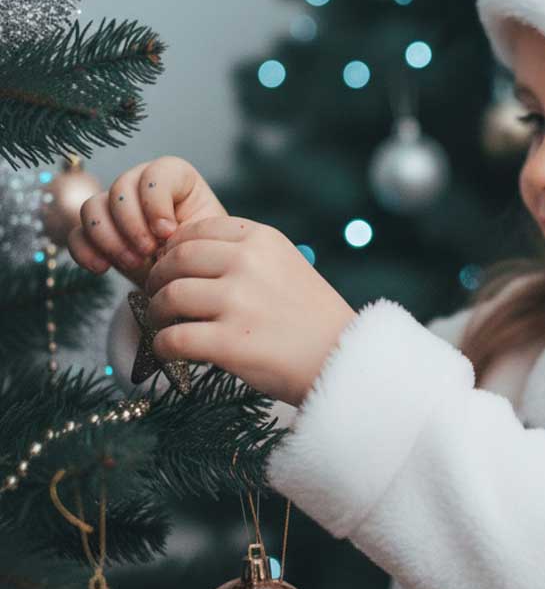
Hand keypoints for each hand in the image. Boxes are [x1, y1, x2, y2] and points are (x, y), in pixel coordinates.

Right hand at [67, 156, 227, 289]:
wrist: (189, 278)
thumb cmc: (203, 253)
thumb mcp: (206, 238)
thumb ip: (189, 229)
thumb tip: (162, 235)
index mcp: (176, 178)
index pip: (156, 173)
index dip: (156, 202)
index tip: (168, 232)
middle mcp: (141, 185)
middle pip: (120, 188)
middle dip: (132, 224)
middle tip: (148, 252)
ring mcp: (115, 207)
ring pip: (92, 207)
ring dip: (109, 239)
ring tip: (133, 263)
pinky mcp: (97, 233)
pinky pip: (76, 234)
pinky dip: (85, 251)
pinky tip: (102, 268)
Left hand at [142, 215, 357, 406]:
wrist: (343, 358)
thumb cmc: (313, 317)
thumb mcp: (287, 265)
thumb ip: (246, 255)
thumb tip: (185, 257)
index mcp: (263, 239)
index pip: (198, 230)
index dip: (175, 249)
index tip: (172, 266)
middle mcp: (248, 263)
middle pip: (176, 260)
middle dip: (158, 278)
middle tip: (157, 296)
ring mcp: (238, 302)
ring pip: (169, 297)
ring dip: (157, 313)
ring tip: (165, 324)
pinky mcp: (229, 342)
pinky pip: (172, 339)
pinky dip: (163, 347)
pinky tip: (170, 351)